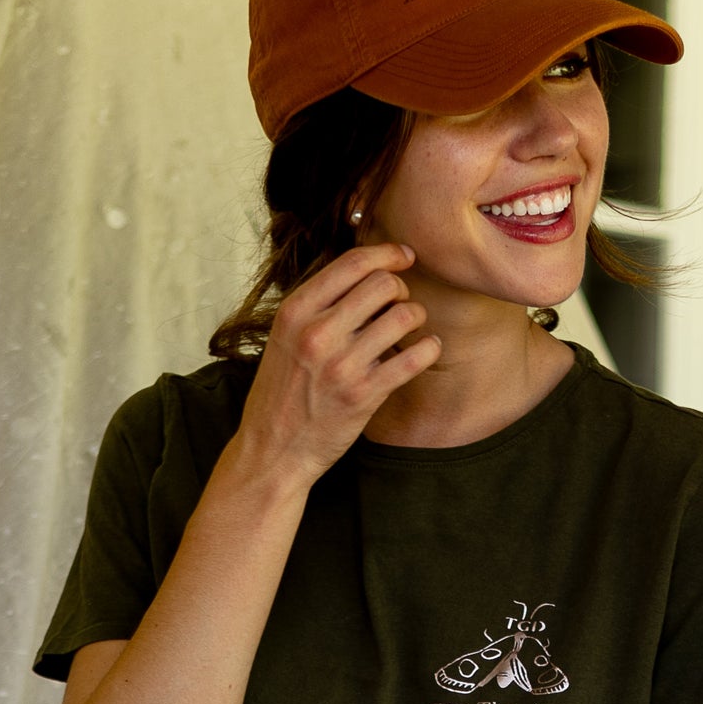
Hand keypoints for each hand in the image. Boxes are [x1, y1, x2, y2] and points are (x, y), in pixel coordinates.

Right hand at [223, 244, 437, 492]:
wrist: (273, 450)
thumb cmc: (281, 392)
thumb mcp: (285, 337)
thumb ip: (317, 305)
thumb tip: (363, 272)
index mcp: (295, 312)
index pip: (352, 263)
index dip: (388, 253)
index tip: (404, 256)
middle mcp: (318, 333)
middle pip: (383, 284)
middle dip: (401, 288)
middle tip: (401, 303)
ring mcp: (342, 365)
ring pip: (404, 316)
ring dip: (416, 317)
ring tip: (410, 329)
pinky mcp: (364, 395)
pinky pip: (415, 358)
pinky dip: (429, 348)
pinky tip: (427, 349)